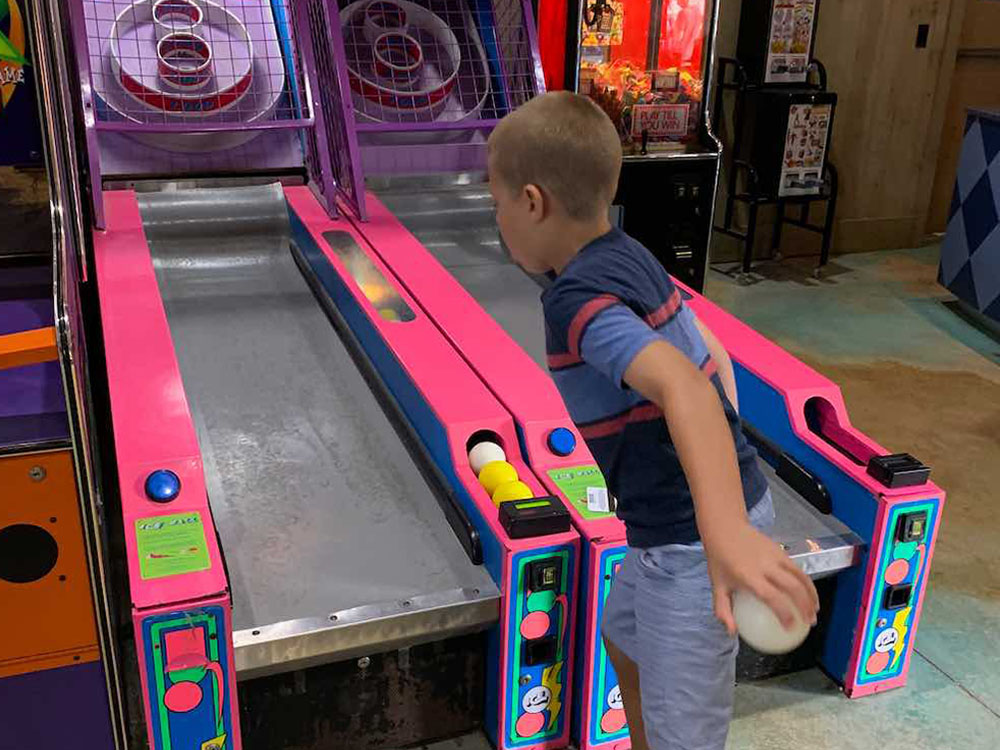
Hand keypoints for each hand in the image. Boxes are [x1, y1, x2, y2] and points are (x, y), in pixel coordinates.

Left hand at [704, 521, 818, 634]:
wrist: (725, 528)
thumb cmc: (720, 559)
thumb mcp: (717, 585)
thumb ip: (722, 609)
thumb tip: (731, 632)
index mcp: (748, 576)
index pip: (772, 597)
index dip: (785, 613)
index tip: (791, 628)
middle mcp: (765, 565)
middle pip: (793, 587)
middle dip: (806, 607)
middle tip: (810, 622)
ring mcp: (775, 555)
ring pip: (800, 577)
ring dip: (812, 594)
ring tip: (815, 610)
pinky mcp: (780, 549)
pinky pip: (798, 568)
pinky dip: (807, 582)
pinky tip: (809, 593)